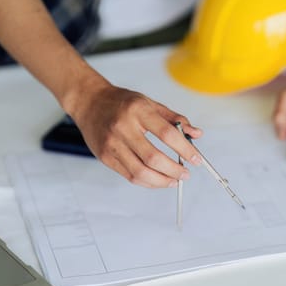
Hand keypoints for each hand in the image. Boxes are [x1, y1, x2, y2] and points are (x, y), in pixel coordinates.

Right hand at [71, 83, 202, 187]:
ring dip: (161, 181)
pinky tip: (158, 180)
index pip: (167, 134)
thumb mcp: (150, 103)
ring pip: (140, 172)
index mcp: (138, 111)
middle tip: (185, 174)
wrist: (89, 102)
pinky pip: (129, 176)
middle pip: (153, 158)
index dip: (185, 150)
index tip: (196, 159)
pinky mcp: (104, 157)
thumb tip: (196, 134)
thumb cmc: (121, 103)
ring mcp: (112, 144)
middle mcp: (123, 128)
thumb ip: (175, 119)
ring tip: (174, 180)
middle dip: (174, 170)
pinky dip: (147, 182)